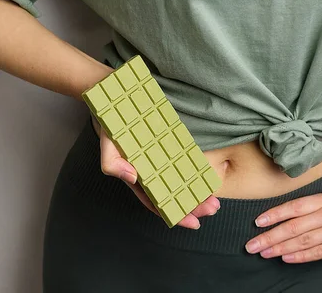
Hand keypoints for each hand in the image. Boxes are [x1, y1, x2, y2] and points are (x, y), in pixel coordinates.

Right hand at [93, 116, 219, 228]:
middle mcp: (150, 172)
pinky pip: (185, 162)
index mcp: (137, 177)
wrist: (117, 99)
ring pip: (181, 181)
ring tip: (214, 199)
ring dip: (197, 192)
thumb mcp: (107, 143)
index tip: (194, 222)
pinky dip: (196, 171)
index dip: (175, 214)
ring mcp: (161, 159)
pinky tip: (208, 176)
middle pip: (174, 195)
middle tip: (213, 208)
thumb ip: (112, 163)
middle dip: (193, 205)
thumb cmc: (111, 124)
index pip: (158, 202)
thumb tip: (132, 177)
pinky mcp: (170, 144)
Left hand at [245, 154, 321, 262]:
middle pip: (292, 225)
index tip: (257, 221)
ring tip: (263, 253)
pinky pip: (318, 252)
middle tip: (251, 245)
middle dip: (269, 236)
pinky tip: (286, 258)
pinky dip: (300, 256)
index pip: (295, 206)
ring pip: (301, 240)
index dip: (274, 214)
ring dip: (279, 248)